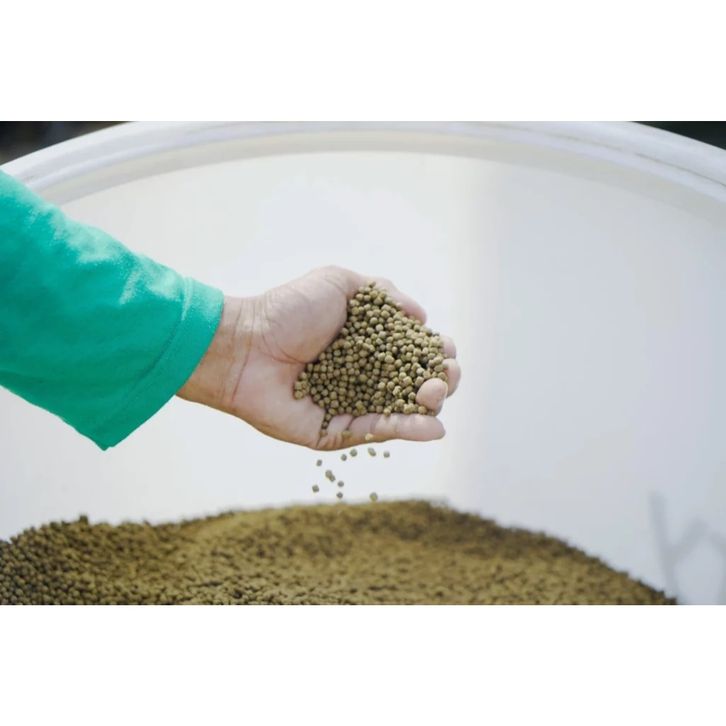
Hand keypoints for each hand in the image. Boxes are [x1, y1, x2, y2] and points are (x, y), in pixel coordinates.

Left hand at [178, 266, 460, 449]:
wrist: (245, 344)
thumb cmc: (287, 310)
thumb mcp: (339, 283)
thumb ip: (384, 293)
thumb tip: (421, 316)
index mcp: (367, 343)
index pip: (412, 352)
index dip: (434, 352)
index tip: (445, 349)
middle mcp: (364, 375)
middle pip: (414, 384)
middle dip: (439, 380)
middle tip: (443, 376)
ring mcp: (352, 404)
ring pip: (402, 411)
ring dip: (428, 405)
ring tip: (435, 395)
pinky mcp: (337, 429)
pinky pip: (377, 430)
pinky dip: (408, 431)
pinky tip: (434, 427)